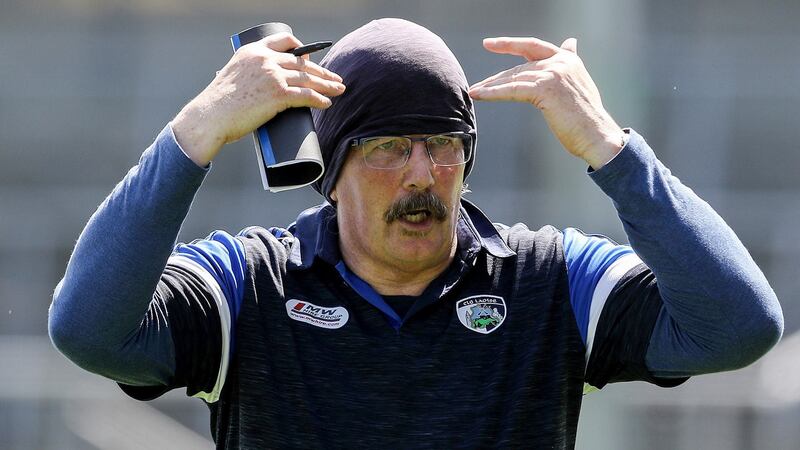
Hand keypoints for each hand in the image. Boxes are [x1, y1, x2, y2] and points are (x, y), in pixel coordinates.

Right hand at [172, 32, 345, 166]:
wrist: (210, 116)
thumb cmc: (219, 104)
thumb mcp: (234, 76)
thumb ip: (251, 74)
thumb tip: (265, 87)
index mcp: (253, 51)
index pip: (285, 41)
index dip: (302, 48)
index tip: (312, 56)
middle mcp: (265, 59)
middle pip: (302, 62)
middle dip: (321, 71)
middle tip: (335, 78)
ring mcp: (272, 76)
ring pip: (307, 78)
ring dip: (327, 85)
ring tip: (338, 89)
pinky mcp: (277, 94)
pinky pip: (306, 95)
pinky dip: (319, 99)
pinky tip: (327, 102)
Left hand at [469, 37, 623, 169]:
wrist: (598, 135)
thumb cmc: (586, 116)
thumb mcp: (579, 82)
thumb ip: (570, 62)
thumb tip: (570, 42)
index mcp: (567, 58)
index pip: (533, 46)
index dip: (509, 44)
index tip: (489, 44)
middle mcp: (560, 62)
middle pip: (519, 67)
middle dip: (496, 78)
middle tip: (477, 86)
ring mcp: (552, 73)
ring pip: (513, 78)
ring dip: (490, 86)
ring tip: (474, 92)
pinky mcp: (544, 89)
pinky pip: (512, 90)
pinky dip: (493, 93)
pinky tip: (478, 95)